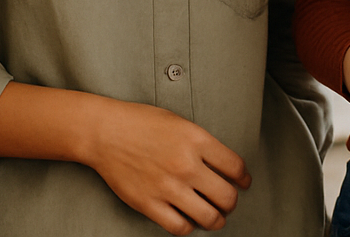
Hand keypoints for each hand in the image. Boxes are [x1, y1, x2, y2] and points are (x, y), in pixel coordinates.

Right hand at [83, 100, 250, 234]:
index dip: (244, 179)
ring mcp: (168, 187)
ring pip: (209, 217)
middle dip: (231, 202)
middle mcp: (186, 165)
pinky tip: (188, 218)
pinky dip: (188, 226)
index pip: (236, 167)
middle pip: (227, 197)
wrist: (105, 132)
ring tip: (214, 216)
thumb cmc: (140, 122)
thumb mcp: (180, 122)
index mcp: (197, 140)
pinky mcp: (149, 204)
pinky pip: (180, 227)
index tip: (243, 182)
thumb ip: (203, 144)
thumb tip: (223, 166)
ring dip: (216, 219)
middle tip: (228, 201)